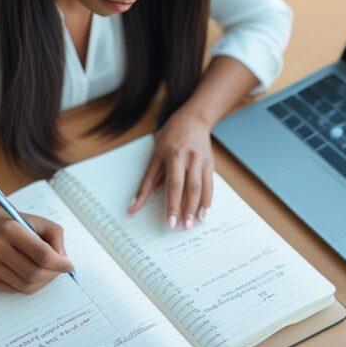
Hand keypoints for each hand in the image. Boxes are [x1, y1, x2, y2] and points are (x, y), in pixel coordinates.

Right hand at [0, 206, 73, 292]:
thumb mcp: (35, 219)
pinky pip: (16, 289)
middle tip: (59, 268)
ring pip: (26, 286)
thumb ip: (55, 235)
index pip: (42, 255)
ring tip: (47, 271)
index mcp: (10, 229)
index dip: (60, 263)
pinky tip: (30, 272)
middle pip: (35, 274)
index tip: (69, 265)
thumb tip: (63, 260)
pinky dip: (29, 284)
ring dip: (43, 282)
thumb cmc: (11, 222)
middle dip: (53, 274)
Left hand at [128, 109, 213, 228]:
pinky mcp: (210, 163)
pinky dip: (208, 200)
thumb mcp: (155, 154)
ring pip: (202, 188)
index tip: (170, 222)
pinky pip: (210, 185)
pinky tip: (204, 212)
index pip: (173, 185)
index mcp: (173, 155)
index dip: (172, 205)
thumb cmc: (170, 136)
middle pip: (189, 188)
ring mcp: (202, 160)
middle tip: (182, 228)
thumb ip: (147, 181)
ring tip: (194, 223)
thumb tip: (134, 205)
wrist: (194, 118)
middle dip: (186, 209)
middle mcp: (190, 158)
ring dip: (198, 207)